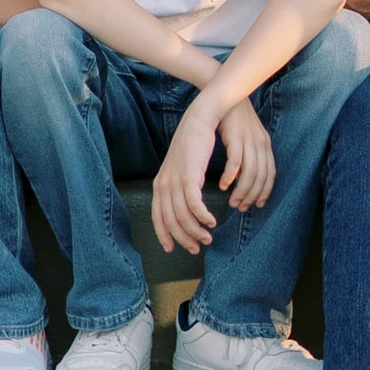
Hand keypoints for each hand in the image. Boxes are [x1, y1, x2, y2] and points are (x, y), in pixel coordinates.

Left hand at [151, 105, 223, 255]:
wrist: (198, 120)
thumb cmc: (193, 145)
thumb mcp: (182, 168)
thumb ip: (180, 187)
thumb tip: (185, 206)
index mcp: (160, 184)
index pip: (157, 217)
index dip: (164, 235)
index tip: (172, 249)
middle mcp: (164, 184)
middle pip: (170, 221)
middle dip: (184, 238)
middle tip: (197, 247)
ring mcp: (175, 180)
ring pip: (183, 216)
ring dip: (196, 231)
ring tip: (208, 237)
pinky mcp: (189, 176)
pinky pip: (194, 205)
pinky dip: (203, 217)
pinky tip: (212, 221)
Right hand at [213, 95, 273, 215]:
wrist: (226, 95)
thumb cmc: (234, 119)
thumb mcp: (245, 138)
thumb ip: (247, 158)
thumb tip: (242, 180)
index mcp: (265, 144)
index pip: (270, 174)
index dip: (265, 192)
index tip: (256, 205)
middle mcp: (260, 143)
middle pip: (261, 177)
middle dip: (252, 196)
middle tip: (240, 207)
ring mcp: (249, 140)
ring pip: (250, 174)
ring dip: (242, 191)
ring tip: (233, 201)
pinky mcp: (236, 137)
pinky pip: (236, 162)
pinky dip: (231, 177)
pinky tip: (223, 185)